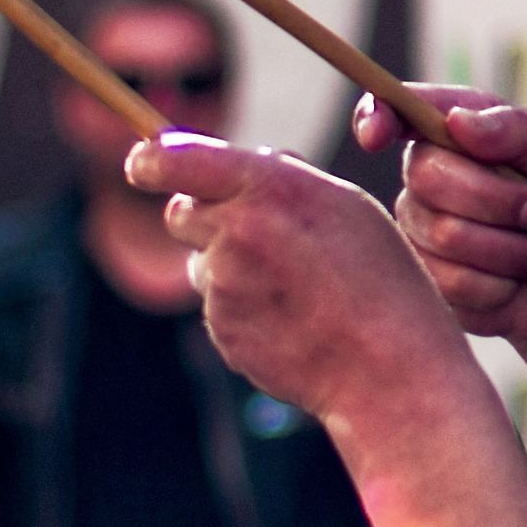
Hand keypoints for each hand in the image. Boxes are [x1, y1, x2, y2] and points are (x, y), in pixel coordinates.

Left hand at [125, 132, 475, 429]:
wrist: (386, 367)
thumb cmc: (377, 279)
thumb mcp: (344, 206)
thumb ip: (280, 179)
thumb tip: (238, 161)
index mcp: (268, 186)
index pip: (176, 160)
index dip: (151, 160)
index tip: (141, 163)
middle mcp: (236, 229)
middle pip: (180, 213)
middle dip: (204, 219)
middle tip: (252, 234)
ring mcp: (223, 283)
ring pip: (200, 263)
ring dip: (228, 269)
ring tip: (291, 288)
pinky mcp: (219, 327)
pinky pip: (216, 307)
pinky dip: (240, 310)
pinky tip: (287, 321)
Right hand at [355, 91, 526, 354]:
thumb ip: (521, 129)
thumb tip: (458, 122)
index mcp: (461, 132)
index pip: (399, 111)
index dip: (377, 117)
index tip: (377, 136)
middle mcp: (431, 176)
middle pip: (427, 176)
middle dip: (498, 199)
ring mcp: (422, 230)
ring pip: (443, 233)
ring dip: (510, 248)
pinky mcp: (427, 280)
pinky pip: (448, 280)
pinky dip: (499, 284)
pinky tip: (516, 281)